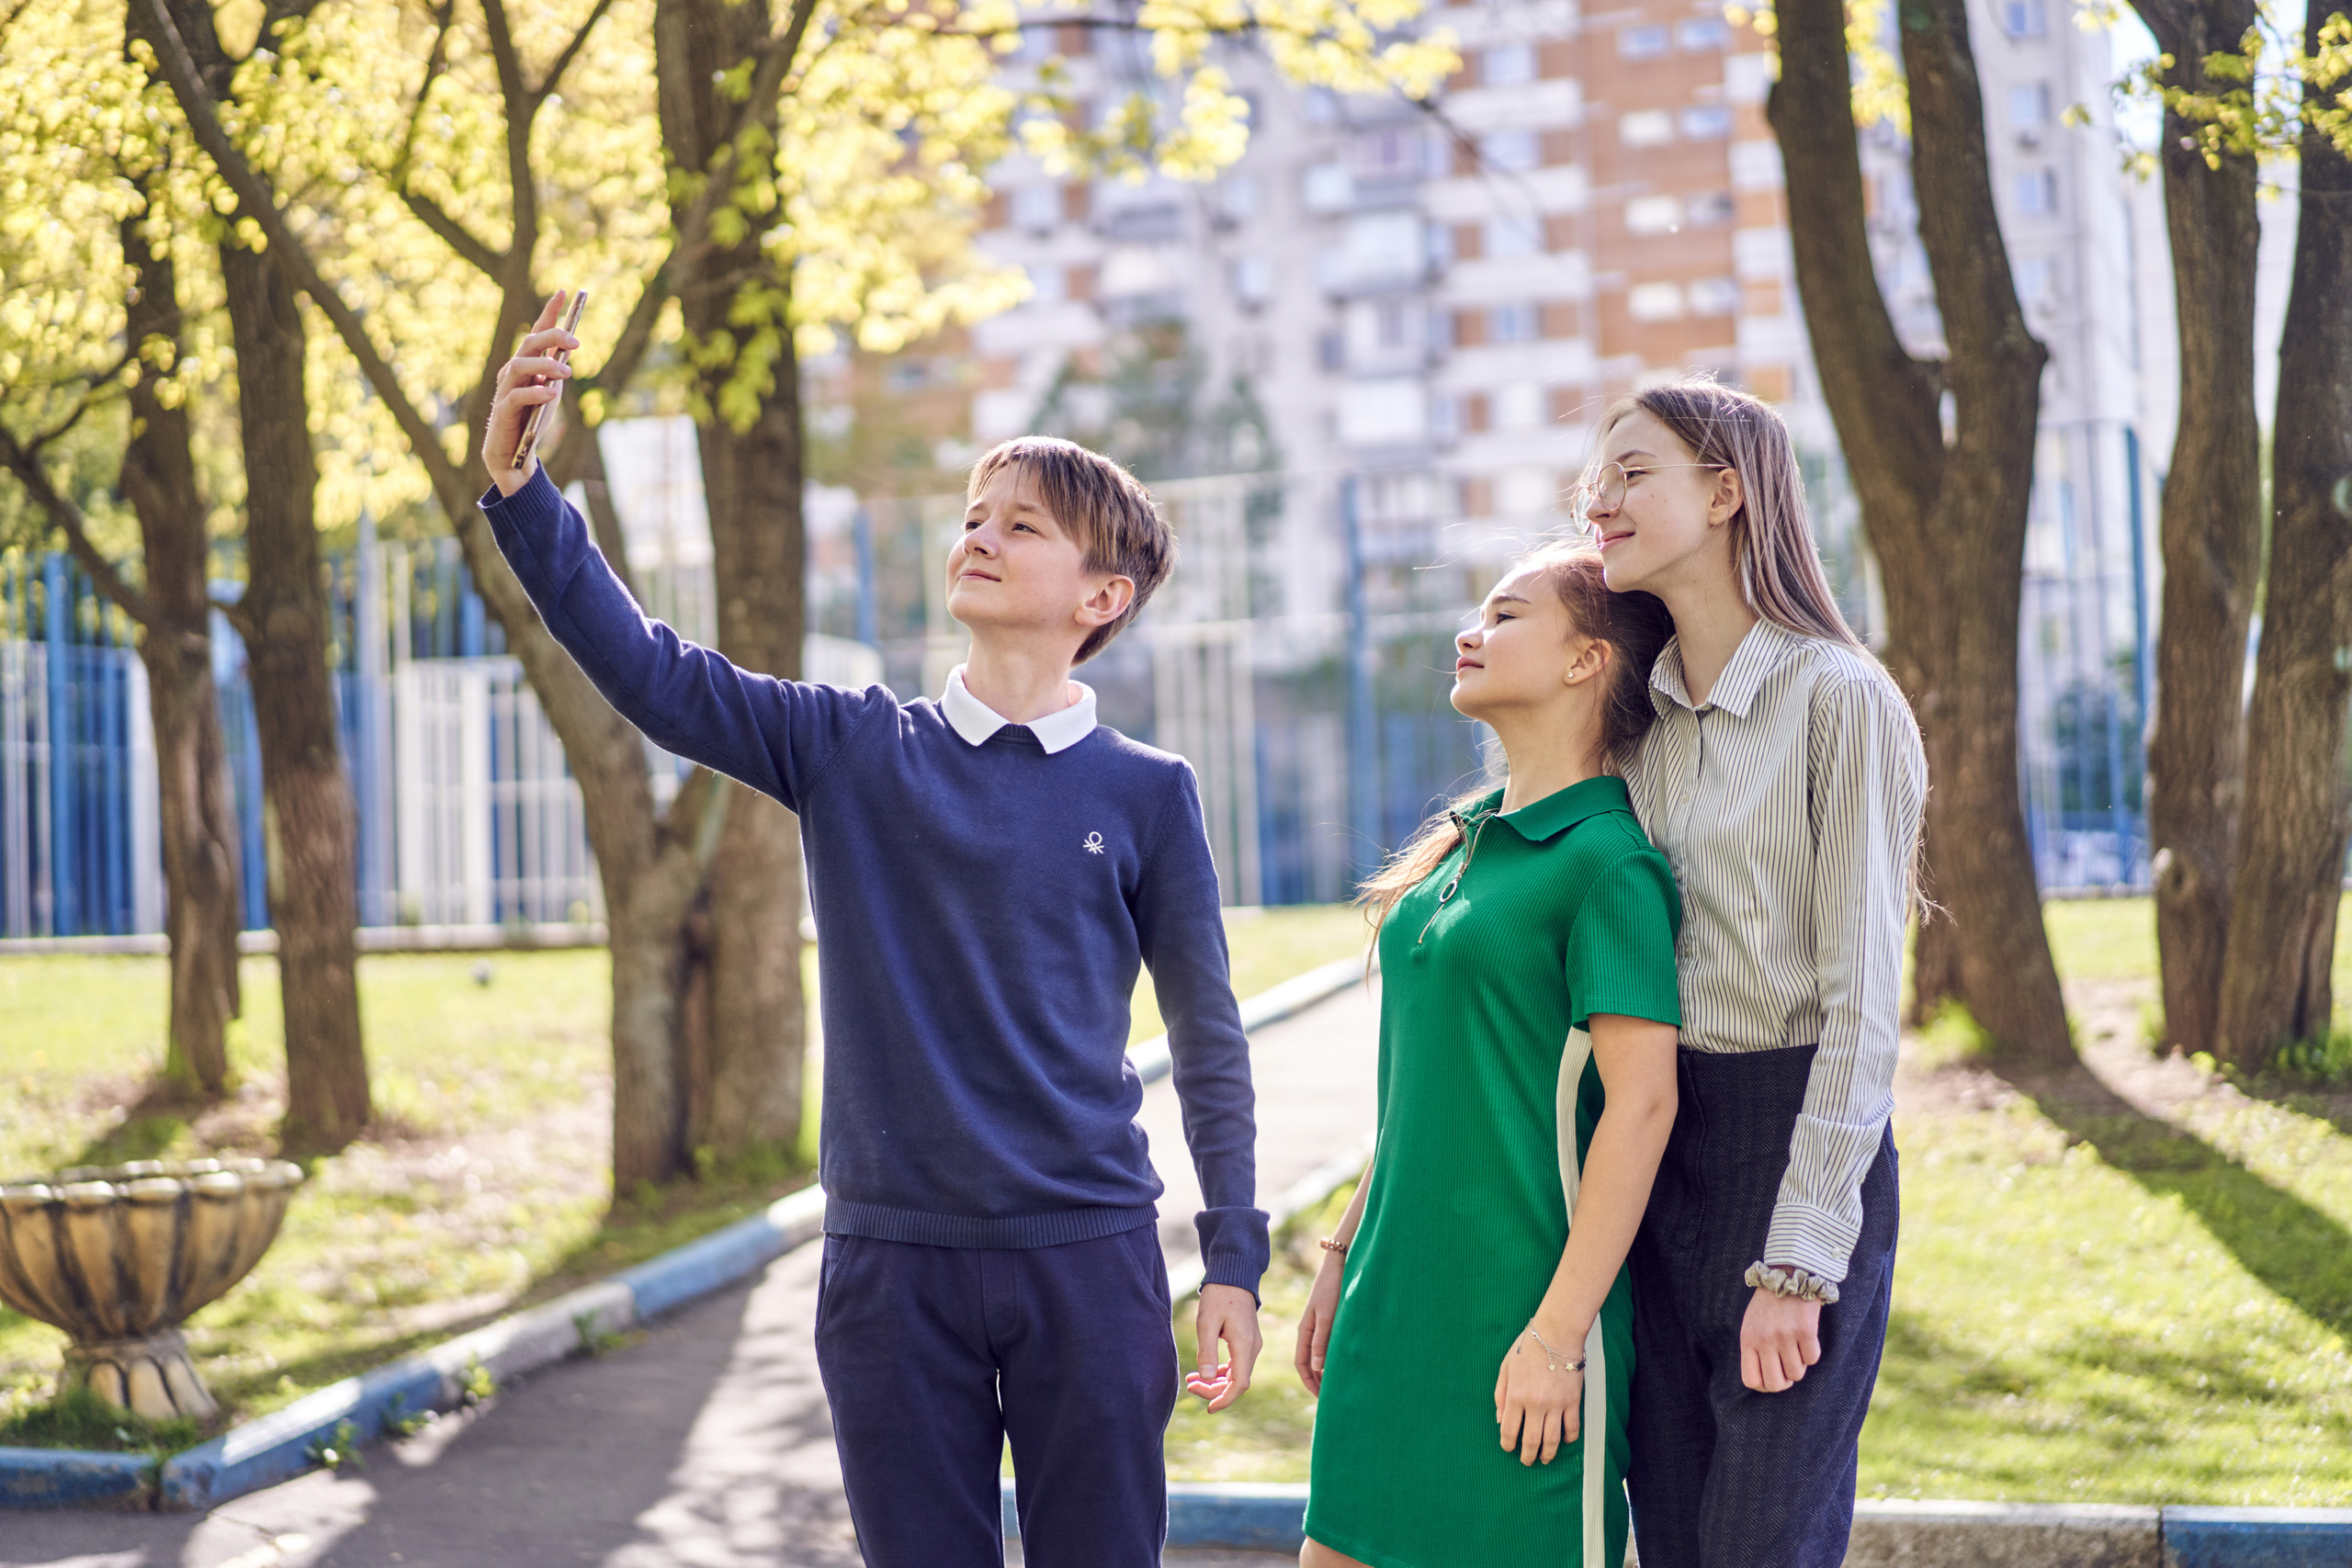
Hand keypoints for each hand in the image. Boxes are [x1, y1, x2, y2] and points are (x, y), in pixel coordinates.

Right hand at [484, 291, 578, 495]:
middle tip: (576, 343)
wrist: (515, 456)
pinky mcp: (502, 412)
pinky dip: (536, 392)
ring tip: (567, 373)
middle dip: (552, 337)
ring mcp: (505, 390)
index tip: (565, 292)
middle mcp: (513, 372)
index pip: (537, 332)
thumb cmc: (531, 421)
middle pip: (529, 343)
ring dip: (546, 365)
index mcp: (526, 365)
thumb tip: (570, 347)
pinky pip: (517, 396)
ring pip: (520, 365)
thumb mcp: (550, 392)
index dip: (549, 312)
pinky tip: (551, 394)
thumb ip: (557, 371)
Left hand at [1187, 1283, 1261, 1411]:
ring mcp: (1251, 1345)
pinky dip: (1220, 1371)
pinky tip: (1203, 1371)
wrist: (1233, 1275)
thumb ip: (1207, 1351)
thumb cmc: (1219, 1295)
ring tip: (1191, 1380)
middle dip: (1214, 1390)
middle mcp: (1253, 1348)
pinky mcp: (1246, 1341)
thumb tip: (1205, 1378)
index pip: (1239, 1384)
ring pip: (1236, 1374)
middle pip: (1237, 1382)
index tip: (1208, 1408)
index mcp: (1245, 1345)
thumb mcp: (1207, 1322)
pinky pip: (1236, 1364)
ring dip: (1215, 1381)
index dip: (1224, 1399)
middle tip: (1190, 1386)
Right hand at [1293, 1253, 1344, 1394]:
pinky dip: (1328, 1358)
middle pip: (1308, 1361)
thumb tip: (1316, 1368)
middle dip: (1315, 1380)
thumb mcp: (1326, 1317)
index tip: (1319, 1397)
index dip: (1309, 1381)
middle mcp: (1309, 1330)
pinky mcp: (1326, 1320)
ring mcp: (1317, 1325)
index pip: (1302, 1363)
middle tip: (1328, 1397)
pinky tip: (1339, 1363)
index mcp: (1305, 1331)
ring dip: (1322, 1371)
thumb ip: (1321, 1341)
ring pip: (1316, 1354)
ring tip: (1333, 1385)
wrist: (1338, 1266)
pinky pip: (1324, 1345)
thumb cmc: (1332, 1289)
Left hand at [1493, 1326, 1582, 1465]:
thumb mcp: (1506, 1368)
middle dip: (1527, 1456)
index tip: (1508, 1448)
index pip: (1509, 1430)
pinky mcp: (1573, 1401)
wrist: (1557, 1334)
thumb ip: (1501, 1395)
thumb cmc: (1528, 1348)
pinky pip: (1572, 1427)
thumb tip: (1499, 1419)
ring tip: (1545, 1459)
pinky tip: (1564, 1441)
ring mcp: (1556, 1404)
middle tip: (1527, 1461)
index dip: (1507, 1444)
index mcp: (1516, 1396)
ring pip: (1552, 1440)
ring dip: (1548, 1454)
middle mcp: (1535, 1404)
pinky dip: (1569, 1438)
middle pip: (1531, 1440)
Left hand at [1739, 1286, 1821, 1391]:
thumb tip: (1764, 1381)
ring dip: (1799, 1365)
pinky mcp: (1806, 1331)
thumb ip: (1754, 1350)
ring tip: (1796, 1348)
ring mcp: (1786, 1336)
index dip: (1764, 1386)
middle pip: (1776, 1384)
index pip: (1751, 1380)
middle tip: (1787, 1369)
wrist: (1788, 1276)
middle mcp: (1765, 1340)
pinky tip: (1806, 1339)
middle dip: (1784, 1382)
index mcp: (1748, 1339)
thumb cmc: (1768, 1304)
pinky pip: (1812, 1359)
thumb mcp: (1751, 1325)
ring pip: (1797, 1374)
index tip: (1772, 1379)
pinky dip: (1811, 1353)